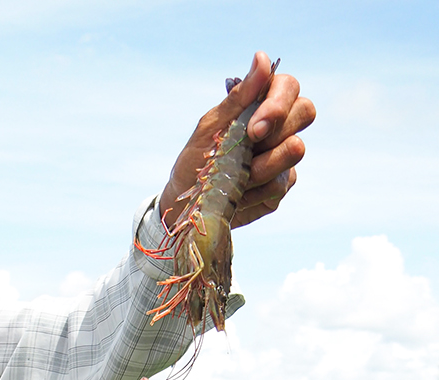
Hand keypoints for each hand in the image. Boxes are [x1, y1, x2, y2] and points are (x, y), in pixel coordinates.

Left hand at [157, 52, 314, 231]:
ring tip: (234, 176)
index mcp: (261, 105)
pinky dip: (254, 192)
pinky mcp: (280, 187)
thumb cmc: (194, 162)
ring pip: (295, 150)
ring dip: (260, 167)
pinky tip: (237, 195)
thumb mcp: (210, 128)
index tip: (254, 129)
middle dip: (274, 132)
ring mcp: (283, 157)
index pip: (290, 87)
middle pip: (305, 111)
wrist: (187, 208)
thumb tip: (262, 58)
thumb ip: (239, 97)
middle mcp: (279, 127)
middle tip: (246, 150)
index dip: (278, 105)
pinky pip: (280, 185)